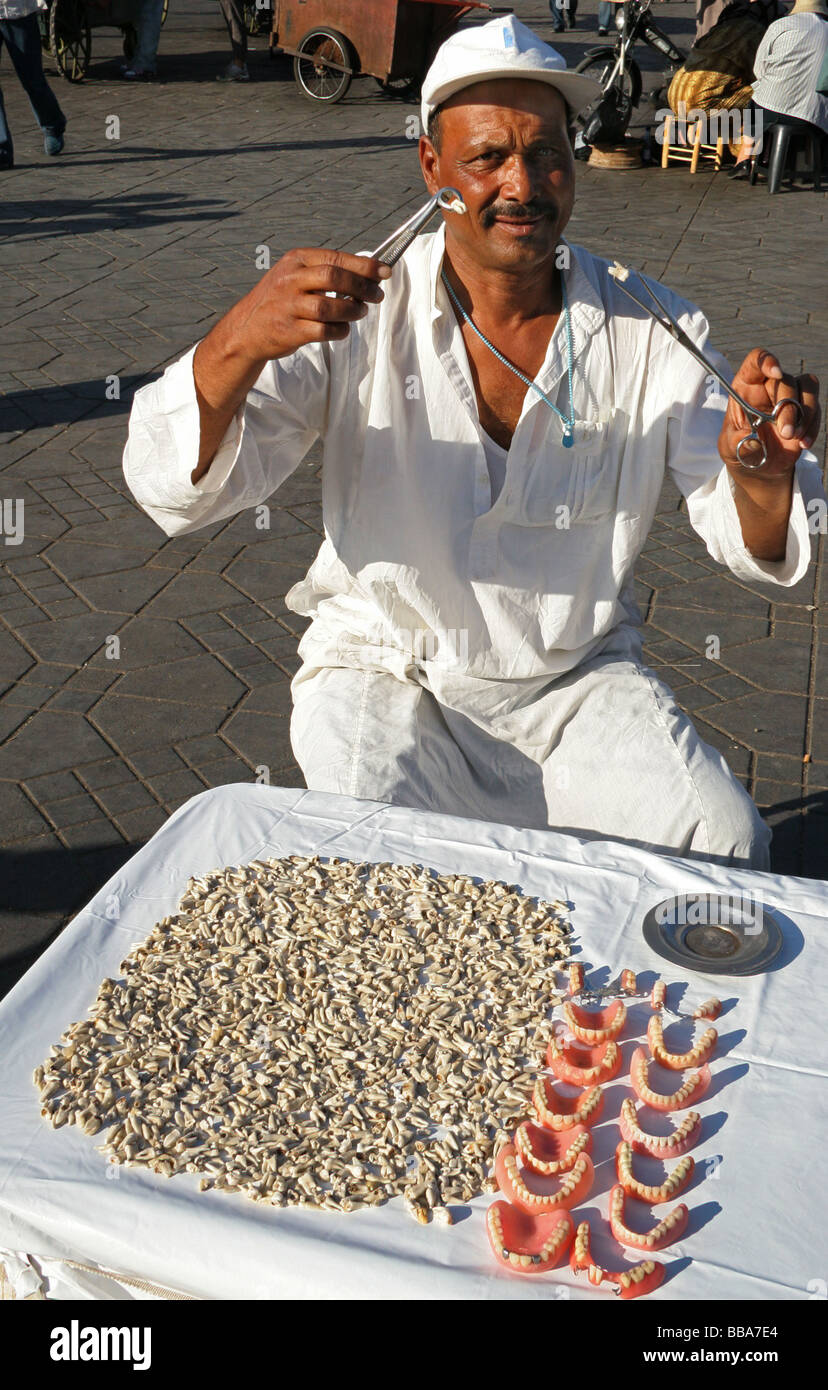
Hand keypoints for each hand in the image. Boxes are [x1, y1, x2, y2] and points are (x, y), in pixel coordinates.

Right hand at [229, 248, 390, 365]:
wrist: (247, 329)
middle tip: (377, 296)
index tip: (385, 272)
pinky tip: (342, 329)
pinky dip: (339, 331)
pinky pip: (323, 331)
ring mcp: (288, 306)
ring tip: (360, 312)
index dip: (364, 265)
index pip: (335, 258)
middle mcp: (290, 280)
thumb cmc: (281, 301)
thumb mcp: (296, 276)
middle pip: (333, 278)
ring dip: (352, 311)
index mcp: (295, 261)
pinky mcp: (289, 331)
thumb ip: (326, 272)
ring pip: (328, 307)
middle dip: (361, 287)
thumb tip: (369, 274)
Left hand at [718, 347, 819, 479]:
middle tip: (786, 433)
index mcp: (746, 386)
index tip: (776, 372)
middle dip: (789, 407)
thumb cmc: (739, 449)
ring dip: (805, 414)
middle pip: (787, 380)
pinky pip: (817, 409)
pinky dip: (812, 427)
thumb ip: (737, 442)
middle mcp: (768, 386)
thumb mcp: (730, 447)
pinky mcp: (805, 410)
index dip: (767, 360)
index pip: (756, 361)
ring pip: (808, 388)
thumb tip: (752, 439)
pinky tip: (803, 443)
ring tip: (793, 438)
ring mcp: (789, 396)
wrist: (759, 466)